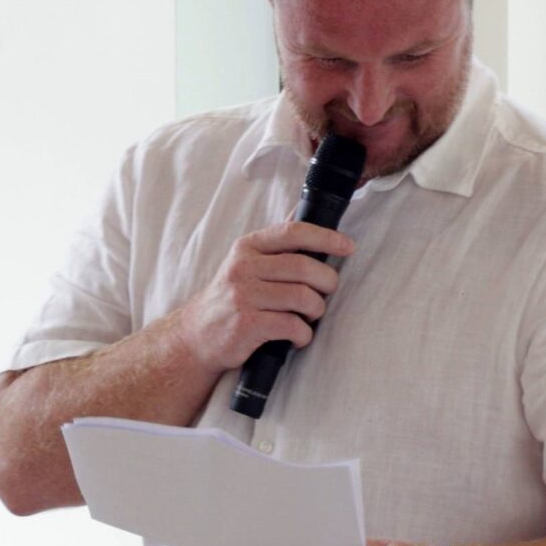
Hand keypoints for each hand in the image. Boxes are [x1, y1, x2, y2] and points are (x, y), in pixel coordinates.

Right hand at [172, 221, 356, 370]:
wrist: (196, 336)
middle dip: (327, 282)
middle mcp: (243, 268)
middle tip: (326, 293)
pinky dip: (303, 334)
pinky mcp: (247, 325)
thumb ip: (275, 242)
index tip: (348, 247)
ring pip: (303, 298)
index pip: (293, 232)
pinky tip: (297, 336)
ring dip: (316, 310)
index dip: (326, 237)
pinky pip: (292, 325)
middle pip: (304, 267)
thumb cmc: (231, 298)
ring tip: (309, 316)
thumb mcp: (245, 263)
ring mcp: (243, 296)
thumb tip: (302, 209)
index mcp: (247, 248)